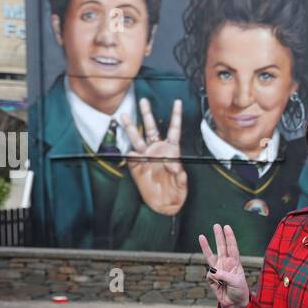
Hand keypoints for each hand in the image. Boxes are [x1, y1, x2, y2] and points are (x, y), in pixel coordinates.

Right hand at [122, 97, 186, 215]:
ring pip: (137, 139)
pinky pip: (130, 156)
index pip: (173, 130)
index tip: (176, 102)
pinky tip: (129, 152)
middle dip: (147, 114)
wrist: (164, 206)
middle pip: (151, 128)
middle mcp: (157, 150)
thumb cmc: (176, 193)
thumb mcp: (182, 186)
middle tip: (143, 101)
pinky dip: (129, 153)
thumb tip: (175, 165)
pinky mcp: (136, 166)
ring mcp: (145, 157)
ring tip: (124, 116)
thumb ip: (180, 176)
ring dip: (131, 128)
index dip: (175, 116)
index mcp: (172, 151)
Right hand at [199, 222, 249, 307]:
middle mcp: (226, 264)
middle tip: (216, 225)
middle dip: (219, 236)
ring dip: (206, 246)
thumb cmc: (239, 292)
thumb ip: (223, 274)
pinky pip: (209, 275)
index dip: (229, 237)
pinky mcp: (212, 279)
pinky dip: (212, 280)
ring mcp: (219, 271)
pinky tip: (218, 285)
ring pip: (211, 256)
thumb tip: (211, 271)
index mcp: (235, 263)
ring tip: (201, 235)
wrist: (235, 305)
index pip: (232, 247)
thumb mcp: (235, 282)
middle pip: (221, 247)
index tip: (227, 227)